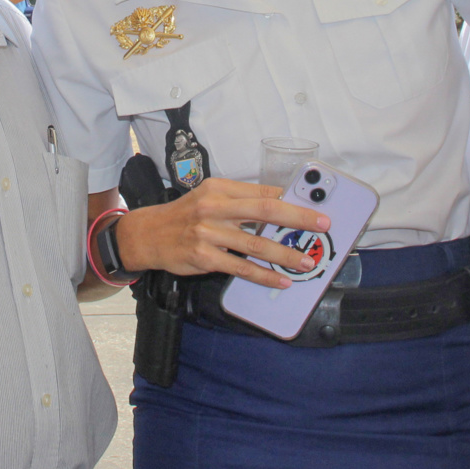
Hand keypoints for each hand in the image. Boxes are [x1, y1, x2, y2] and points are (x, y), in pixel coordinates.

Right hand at [116, 178, 330, 288]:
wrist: (148, 234)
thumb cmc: (184, 215)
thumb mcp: (209, 197)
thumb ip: (240, 201)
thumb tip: (278, 206)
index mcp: (219, 188)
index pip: (262, 191)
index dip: (291, 199)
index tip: (314, 207)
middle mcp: (214, 207)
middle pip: (264, 210)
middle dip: (298, 218)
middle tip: (321, 225)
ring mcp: (208, 233)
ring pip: (256, 243)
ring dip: (285, 254)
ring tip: (305, 262)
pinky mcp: (204, 257)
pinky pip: (241, 267)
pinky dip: (264, 275)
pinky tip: (279, 280)